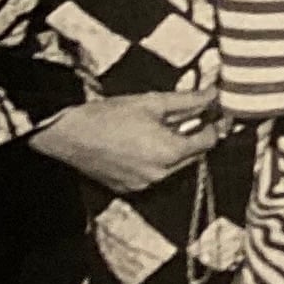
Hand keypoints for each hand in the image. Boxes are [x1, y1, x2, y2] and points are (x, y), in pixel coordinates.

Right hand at [29, 87, 225, 196]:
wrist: (68, 135)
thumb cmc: (108, 116)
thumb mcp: (152, 102)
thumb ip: (188, 101)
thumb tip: (213, 95)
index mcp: (170, 152)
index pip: (208, 142)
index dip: (213, 125)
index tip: (215, 114)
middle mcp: (161, 174)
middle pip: (192, 156)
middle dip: (193, 137)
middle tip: (188, 117)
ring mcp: (144, 185)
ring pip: (173, 167)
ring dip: (174, 150)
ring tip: (158, 129)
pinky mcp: (129, 189)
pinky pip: (153, 175)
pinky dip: (155, 161)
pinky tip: (141, 144)